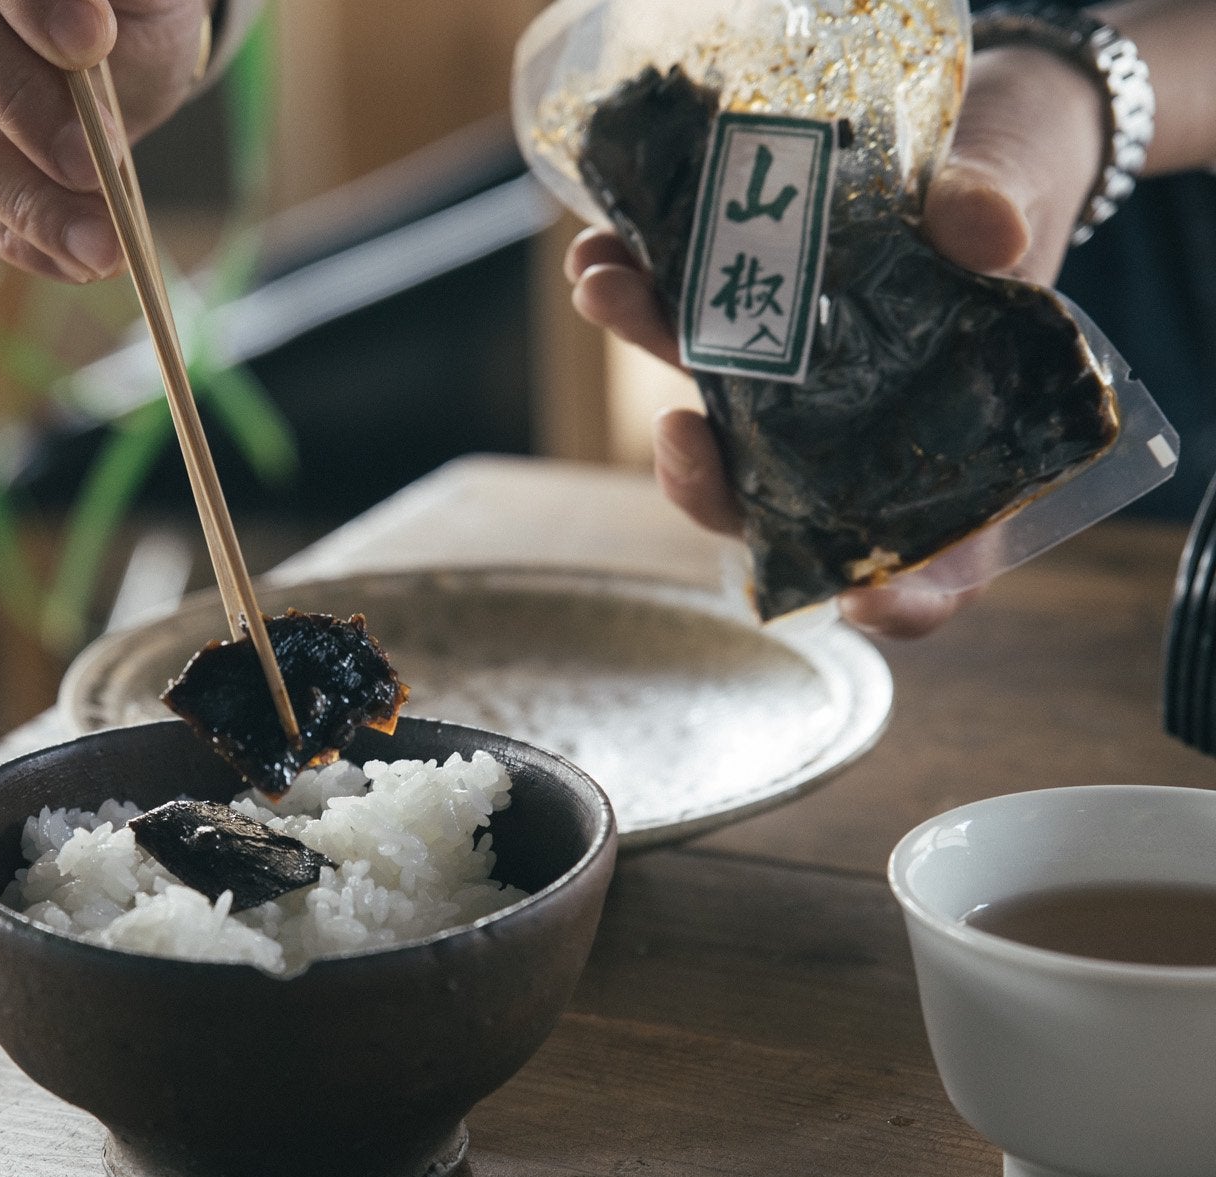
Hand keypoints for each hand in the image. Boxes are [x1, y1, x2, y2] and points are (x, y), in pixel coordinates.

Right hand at [0, 0, 213, 282]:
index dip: (31, 5)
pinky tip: (73, 259)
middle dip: (23, 106)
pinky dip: (14, 235)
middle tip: (96, 162)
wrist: (102, 56)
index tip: (92, 43)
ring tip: (101, 243)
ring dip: (22, 197)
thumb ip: (102, 1)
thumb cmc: (116, 11)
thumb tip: (85, 29)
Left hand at [565, 44, 1104, 635]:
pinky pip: (675, 319)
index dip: (901, 599)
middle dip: (710, 484)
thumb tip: (989, 234)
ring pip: (704, 405)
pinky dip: (635, 288)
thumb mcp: (1022, 191)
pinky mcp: (736, 319)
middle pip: (775, 506)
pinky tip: (599, 250)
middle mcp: (850, 437)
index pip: (933, 568)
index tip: (865, 597)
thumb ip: (1000, 211)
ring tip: (605, 287)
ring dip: (648, 347)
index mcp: (950, 449)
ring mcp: (782, 385)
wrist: (965, 132)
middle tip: (680, 433)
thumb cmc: (1012, 192)